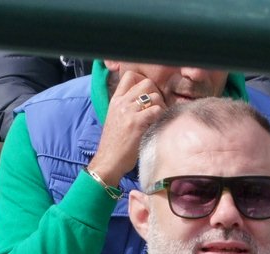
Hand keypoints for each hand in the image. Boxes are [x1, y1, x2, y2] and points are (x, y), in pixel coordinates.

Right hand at [86, 70, 166, 186]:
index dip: (143, 81)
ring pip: (154, 96)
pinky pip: (156, 110)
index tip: (148, 94)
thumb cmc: (113, 145)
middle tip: (157, 106)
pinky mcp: (136, 123)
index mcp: (115, 100)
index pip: (129, 76)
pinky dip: (161, 115)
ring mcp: (128, 112)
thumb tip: (143, 103)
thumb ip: (126, 108)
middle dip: (156, 93)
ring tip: (159, 117)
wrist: (108, 161)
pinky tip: (158, 123)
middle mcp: (121, 102)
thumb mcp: (115, 119)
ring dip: (161, 105)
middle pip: (146, 83)